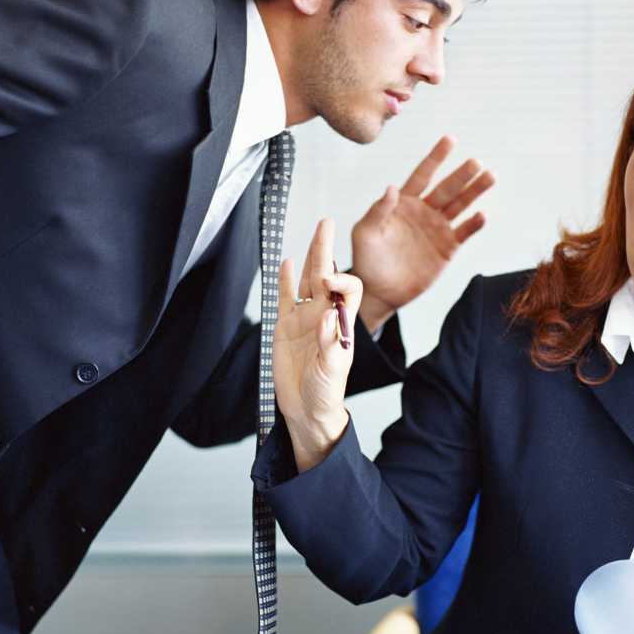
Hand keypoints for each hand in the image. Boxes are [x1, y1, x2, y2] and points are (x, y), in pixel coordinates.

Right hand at [273, 219, 362, 470]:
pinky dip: (285, 280)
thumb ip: (329, 345)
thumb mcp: (331, 373)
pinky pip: (285, 298)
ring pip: (307, 280)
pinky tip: (286, 262)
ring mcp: (305, 319)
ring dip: (310, 257)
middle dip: (326, 250)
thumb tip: (327, 315)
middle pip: (327, 275)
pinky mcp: (285, 327)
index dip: (340, 281)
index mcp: (341, 325)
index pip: (348, 290)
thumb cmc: (326, 393)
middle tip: (326, 223)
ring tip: (315, 231)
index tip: (328, 282)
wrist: (307, 410)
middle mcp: (325, 316)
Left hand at [351, 136, 495, 331]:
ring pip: (460, 205)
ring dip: (474, 192)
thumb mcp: (364, 233)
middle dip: (461, 175)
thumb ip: (377, 210)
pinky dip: (473, 224)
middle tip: (475, 162)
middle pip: (447, 188)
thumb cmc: (367, 259)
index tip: (450, 139)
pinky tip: (482, 215)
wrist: (378, 291)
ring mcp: (437, 229)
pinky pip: (463, 233)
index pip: (423, 175)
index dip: (436, 157)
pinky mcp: (447, 249)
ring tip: (490, 176)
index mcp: (404, 203)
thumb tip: (392, 187)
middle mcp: (424, 212)